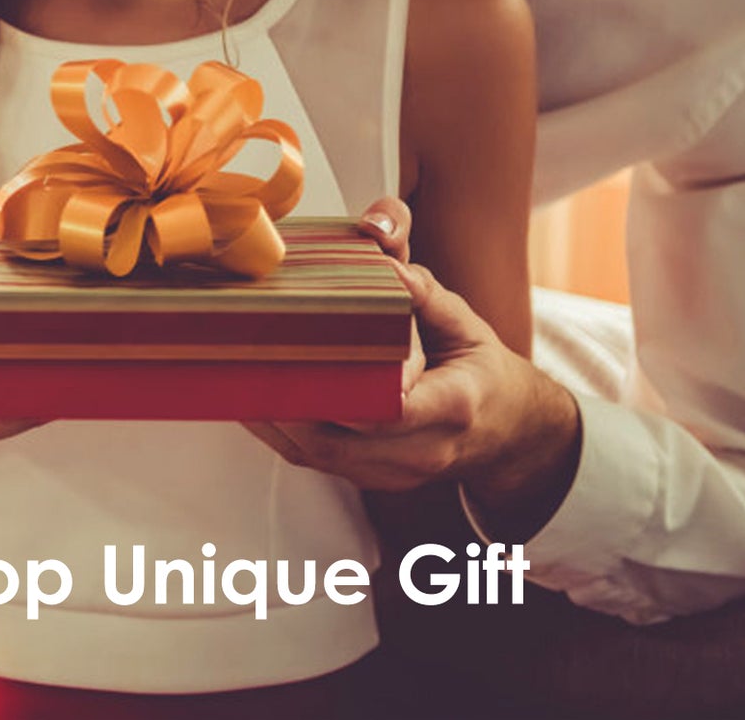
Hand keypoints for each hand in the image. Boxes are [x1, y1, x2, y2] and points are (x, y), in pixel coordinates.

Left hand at [245, 201, 581, 535]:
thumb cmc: (481, 369)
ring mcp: (398, 474)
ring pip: (321, 458)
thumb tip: (390, 264)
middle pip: (341, 440)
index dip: (342, 393)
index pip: (392, 410)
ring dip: (275, 420)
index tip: (300, 363)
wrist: (508, 430)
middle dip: (287, 404)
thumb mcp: (466, 322)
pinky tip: (254, 402)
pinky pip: (319, 463)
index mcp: (454, 407)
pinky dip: (283, 434)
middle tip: (245, 362)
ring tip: (235, 378)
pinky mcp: (375, 479)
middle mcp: (425, 451)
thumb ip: (427, 294)